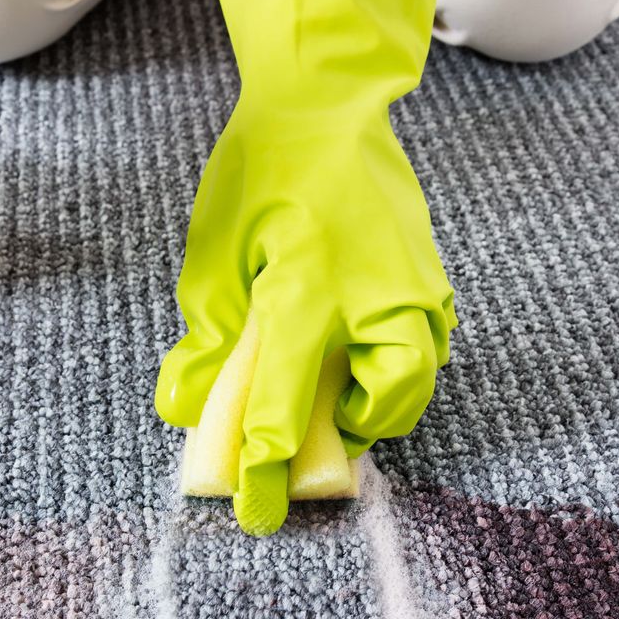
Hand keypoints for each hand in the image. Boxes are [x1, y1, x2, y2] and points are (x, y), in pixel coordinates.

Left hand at [154, 0, 458, 535]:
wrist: (328, 103)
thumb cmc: (261, 173)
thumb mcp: (213, 256)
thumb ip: (206, 339)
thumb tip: (189, 408)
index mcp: (306, 291)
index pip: (285, 407)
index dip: (266, 470)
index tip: (256, 514)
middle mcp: (375, 298)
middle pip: (385, 411)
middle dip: (346, 442)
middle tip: (305, 440)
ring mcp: (414, 288)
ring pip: (415, 385)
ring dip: (374, 408)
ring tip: (330, 396)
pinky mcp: (429, 281)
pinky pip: (424, 350)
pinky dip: (394, 371)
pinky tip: (353, 354)